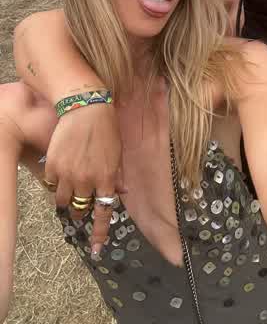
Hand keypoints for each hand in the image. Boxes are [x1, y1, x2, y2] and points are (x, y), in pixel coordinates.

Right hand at [44, 103, 124, 254]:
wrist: (85, 108)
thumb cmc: (106, 128)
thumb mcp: (118, 152)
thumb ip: (117, 175)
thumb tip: (122, 192)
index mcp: (106, 178)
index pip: (103, 212)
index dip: (99, 233)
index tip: (95, 250)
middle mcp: (87, 180)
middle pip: (80, 208)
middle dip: (82, 207)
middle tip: (82, 196)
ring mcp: (68, 174)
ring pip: (64, 200)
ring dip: (68, 197)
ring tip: (71, 183)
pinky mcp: (53, 165)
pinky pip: (52, 183)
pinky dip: (57, 180)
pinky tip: (62, 166)